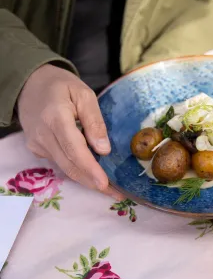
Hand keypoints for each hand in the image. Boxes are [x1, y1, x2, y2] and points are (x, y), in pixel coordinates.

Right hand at [17, 64, 123, 199]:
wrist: (30, 84)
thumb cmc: (61, 86)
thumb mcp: (84, 94)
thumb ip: (94, 121)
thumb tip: (104, 149)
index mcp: (55, 118)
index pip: (74, 149)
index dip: (90, 169)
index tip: (105, 184)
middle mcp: (43, 135)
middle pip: (69, 165)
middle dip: (93, 182)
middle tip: (116, 194)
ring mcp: (38, 144)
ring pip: (65, 168)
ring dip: (87, 180)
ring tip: (110, 190)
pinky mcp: (38, 149)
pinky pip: (61, 163)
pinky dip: (78, 171)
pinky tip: (94, 175)